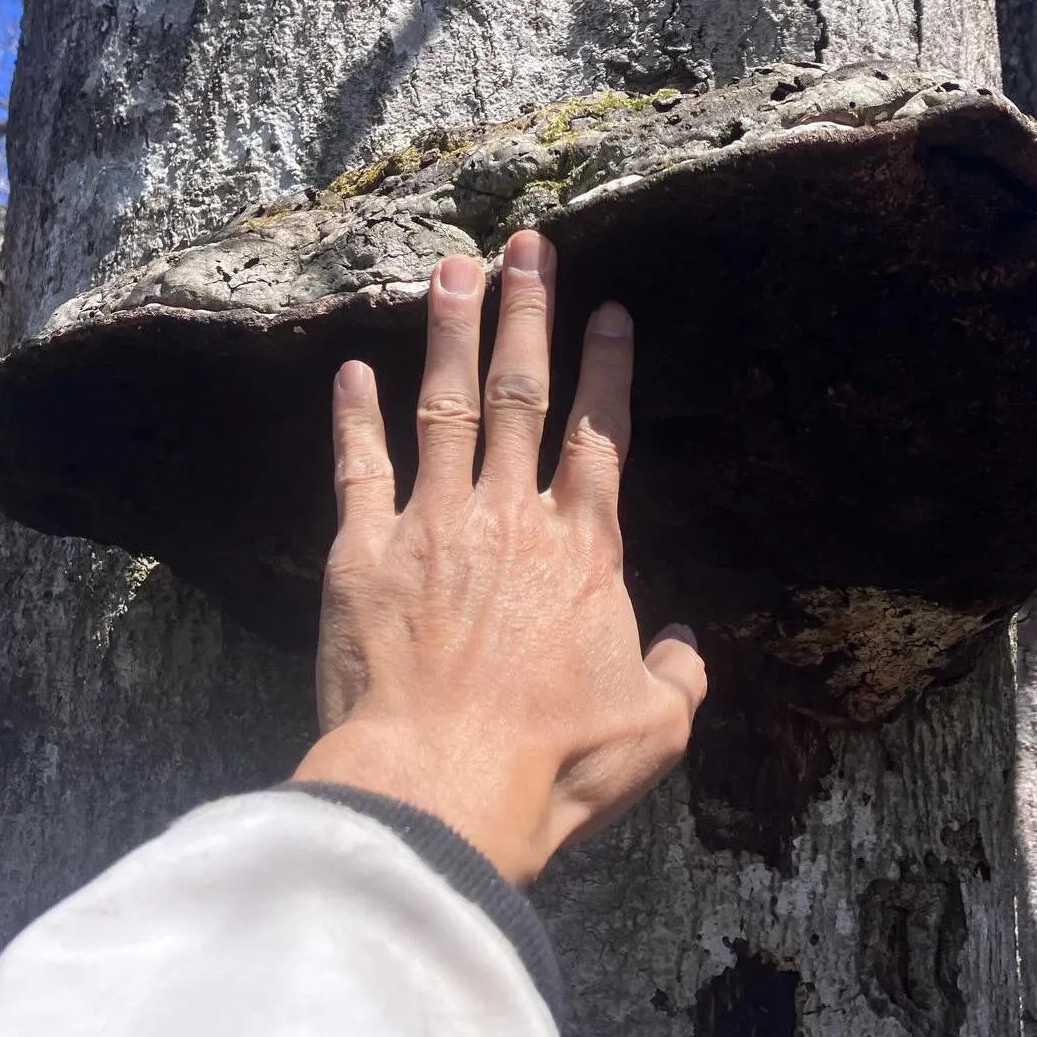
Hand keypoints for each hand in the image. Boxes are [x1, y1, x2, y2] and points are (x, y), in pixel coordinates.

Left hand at [292, 230, 707, 884]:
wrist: (441, 789)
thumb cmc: (554, 763)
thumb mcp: (655, 728)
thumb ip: (680, 673)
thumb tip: (686, 641)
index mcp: (583, 550)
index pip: (602, 435)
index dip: (608, 368)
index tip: (610, 309)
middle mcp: (510, 517)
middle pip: (522, 393)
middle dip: (529, 313)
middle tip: (528, 246)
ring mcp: (433, 527)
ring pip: (445, 407)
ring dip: (449, 333)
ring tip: (451, 266)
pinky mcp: (364, 555)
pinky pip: (359, 468)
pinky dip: (353, 418)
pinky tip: (349, 369)